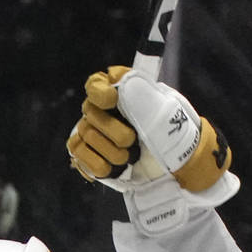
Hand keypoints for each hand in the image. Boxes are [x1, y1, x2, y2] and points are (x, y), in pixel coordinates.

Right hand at [68, 66, 231, 194]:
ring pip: (85, 137)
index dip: (100, 92)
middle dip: (114, 131)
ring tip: (129, 157)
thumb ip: (139, 92)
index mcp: (120, 92)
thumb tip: (117, 86)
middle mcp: (101, 110)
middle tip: (132, 141)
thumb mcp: (162, 107)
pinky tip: (113, 168)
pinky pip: (79, 156)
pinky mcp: (88, 155)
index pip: (95, 84)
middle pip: (90, 114)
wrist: (171, 164)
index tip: (112, 100)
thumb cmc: (169, 132)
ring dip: (111, 151)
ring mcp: (92, 133)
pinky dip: (98, 164)